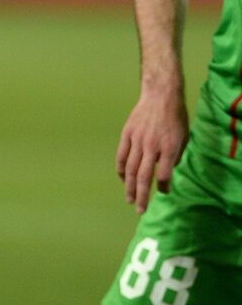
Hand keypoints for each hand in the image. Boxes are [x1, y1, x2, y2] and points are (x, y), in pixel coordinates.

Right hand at [116, 88, 187, 213]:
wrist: (161, 94)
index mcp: (168, 146)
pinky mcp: (127, 135)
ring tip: (130, 200)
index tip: (164, 193)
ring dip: (130, 187)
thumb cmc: (175, 116)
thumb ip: (175, 155)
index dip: (164, 186)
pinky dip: (121, 170)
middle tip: (140, 210)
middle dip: (142, 196)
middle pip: (144, 176)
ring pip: (131, 169)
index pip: (164, 174)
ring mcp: (137, 141)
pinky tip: (124, 179)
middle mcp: (152, 146)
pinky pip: (122, 157)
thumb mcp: (183, 135)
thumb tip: (167, 171)